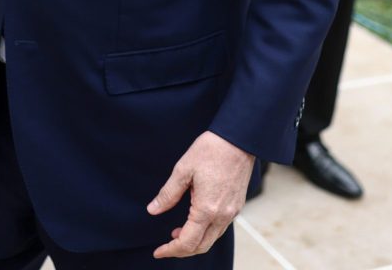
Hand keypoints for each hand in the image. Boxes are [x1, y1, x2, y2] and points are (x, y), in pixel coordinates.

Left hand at [147, 131, 253, 258]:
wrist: (238, 140)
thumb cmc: (211, 151)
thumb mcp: (183, 169)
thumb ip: (168, 194)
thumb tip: (153, 210)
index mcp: (207, 209)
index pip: (188, 242)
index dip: (171, 250)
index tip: (158, 251)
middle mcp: (222, 215)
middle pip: (201, 246)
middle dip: (181, 251)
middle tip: (165, 246)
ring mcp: (232, 212)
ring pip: (212, 239)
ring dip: (194, 241)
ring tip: (175, 233)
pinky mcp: (236, 206)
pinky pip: (219, 228)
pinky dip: (205, 232)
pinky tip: (193, 221)